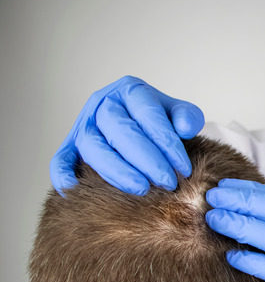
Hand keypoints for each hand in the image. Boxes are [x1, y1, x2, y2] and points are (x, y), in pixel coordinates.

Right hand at [50, 75, 204, 195]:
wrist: (142, 127)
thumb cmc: (162, 122)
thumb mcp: (179, 113)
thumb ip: (188, 117)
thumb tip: (185, 128)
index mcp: (130, 91)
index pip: (147, 114)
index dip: (167, 143)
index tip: (184, 168)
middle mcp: (102, 104)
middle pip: (119, 130)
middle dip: (146, 160)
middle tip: (168, 182)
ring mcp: (83, 125)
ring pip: (93, 147)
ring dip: (117, 171)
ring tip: (142, 189)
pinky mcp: (70, 147)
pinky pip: (60, 160)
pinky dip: (64, 176)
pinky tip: (77, 191)